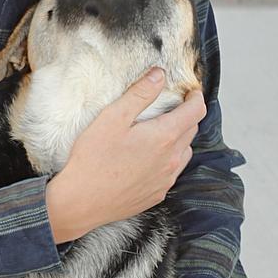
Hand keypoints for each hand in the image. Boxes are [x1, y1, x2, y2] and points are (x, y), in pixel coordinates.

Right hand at [45, 72, 205, 243]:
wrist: (81, 201)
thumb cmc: (93, 159)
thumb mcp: (113, 117)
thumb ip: (139, 94)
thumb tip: (159, 76)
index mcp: (164, 137)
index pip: (195, 112)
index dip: (196, 97)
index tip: (191, 91)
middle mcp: (171, 160)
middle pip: (191, 131)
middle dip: (187, 116)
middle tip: (173, 107)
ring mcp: (165, 180)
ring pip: (184, 153)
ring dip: (179, 140)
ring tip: (161, 133)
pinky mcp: (157, 194)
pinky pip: (172, 173)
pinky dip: (169, 161)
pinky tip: (150, 159)